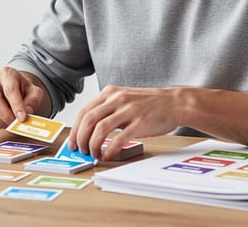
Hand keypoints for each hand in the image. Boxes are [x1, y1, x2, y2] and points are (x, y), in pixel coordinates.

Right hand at [0, 67, 45, 128]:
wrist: (13, 88)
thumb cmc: (22, 89)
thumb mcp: (34, 91)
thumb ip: (33, 101)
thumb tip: (27, 112)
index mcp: (6, 73)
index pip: (10, 89)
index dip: (16, 105)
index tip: (22, 118)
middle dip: (6, 115)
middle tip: (16, 124)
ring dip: (0, 121)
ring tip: (11, 123)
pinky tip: (2, 122)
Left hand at [67, 85, 182, 160]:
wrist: (175, 103)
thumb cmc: (148, 104)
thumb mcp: (123, 100)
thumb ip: (107, 110)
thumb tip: (88, 131)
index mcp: (110, 93)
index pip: (84, 111)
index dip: (75, 129)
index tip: (72, 142)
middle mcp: (117, 99)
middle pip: (88, 120)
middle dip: (80, 138)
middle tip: (81, 151)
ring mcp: (128, 110)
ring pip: (100, 129)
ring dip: (92, 145)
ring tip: (93, 154)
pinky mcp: (140, 123)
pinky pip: (119, 139)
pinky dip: (110, 149)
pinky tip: (107, 155)